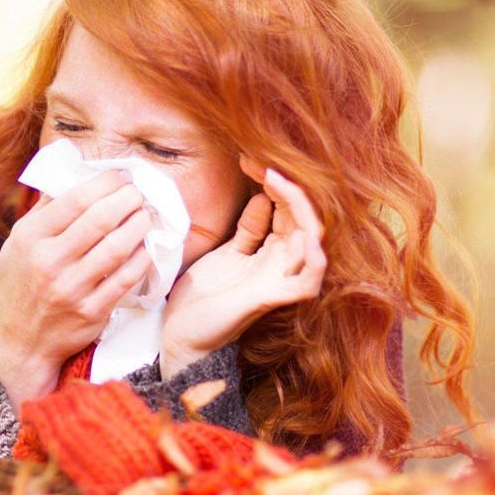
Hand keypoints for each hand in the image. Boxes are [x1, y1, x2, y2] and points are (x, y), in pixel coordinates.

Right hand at [0, 169, 153, 411]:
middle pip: (99, 220)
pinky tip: (145, 248)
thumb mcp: (18, 244)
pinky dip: (141, 259)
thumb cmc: (22, 285)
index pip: (74, 199)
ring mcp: (71, 289)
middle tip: (138, 193)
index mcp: (30, 239)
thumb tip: (74, 174)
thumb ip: (43, 211)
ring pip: (117, 248)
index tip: (120, 176)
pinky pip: (125, 279)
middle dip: (127, 199)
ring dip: (139, 226)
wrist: (20, 342)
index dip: (104, 182)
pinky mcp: (91, 312)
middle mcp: (49, 262)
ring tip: (146, 215)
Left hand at [159, 156, 327, 379]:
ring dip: (300, 206)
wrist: (181, 334)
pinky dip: (312, 256)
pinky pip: (309, 279)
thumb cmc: (203, 297)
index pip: (287, 208)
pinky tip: (301, 232)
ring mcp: (281, 281)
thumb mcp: (227, 252)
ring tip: (277, 180)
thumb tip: (263, 198)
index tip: (249, 160)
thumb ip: (249, 229)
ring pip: (313, 240)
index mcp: (272, 252)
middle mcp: (283, 264)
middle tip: (259, 162)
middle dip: (286, 184)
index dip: (275, 181)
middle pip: (304, 216)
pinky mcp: (273, 298)